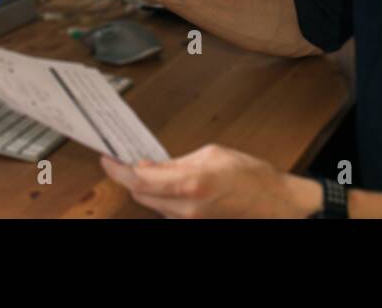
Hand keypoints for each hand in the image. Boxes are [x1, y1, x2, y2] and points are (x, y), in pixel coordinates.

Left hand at [99, 144, 322, 217]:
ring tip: (155, 170)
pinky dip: (162, 197)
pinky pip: (166, 211)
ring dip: (148, 188)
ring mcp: (189, 221)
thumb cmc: (251, 176)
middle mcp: (187, 208)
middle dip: (132, 178)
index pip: (140, 180)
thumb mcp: (212, 154)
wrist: (274, 204)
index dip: (118, 171)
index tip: (107, 160)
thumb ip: (176, 161)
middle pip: (140, 195)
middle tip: (129, 160)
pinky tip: (169, 184)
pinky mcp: (192, 226)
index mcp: (192, 183)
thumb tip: (148, 165)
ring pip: (152, 204)